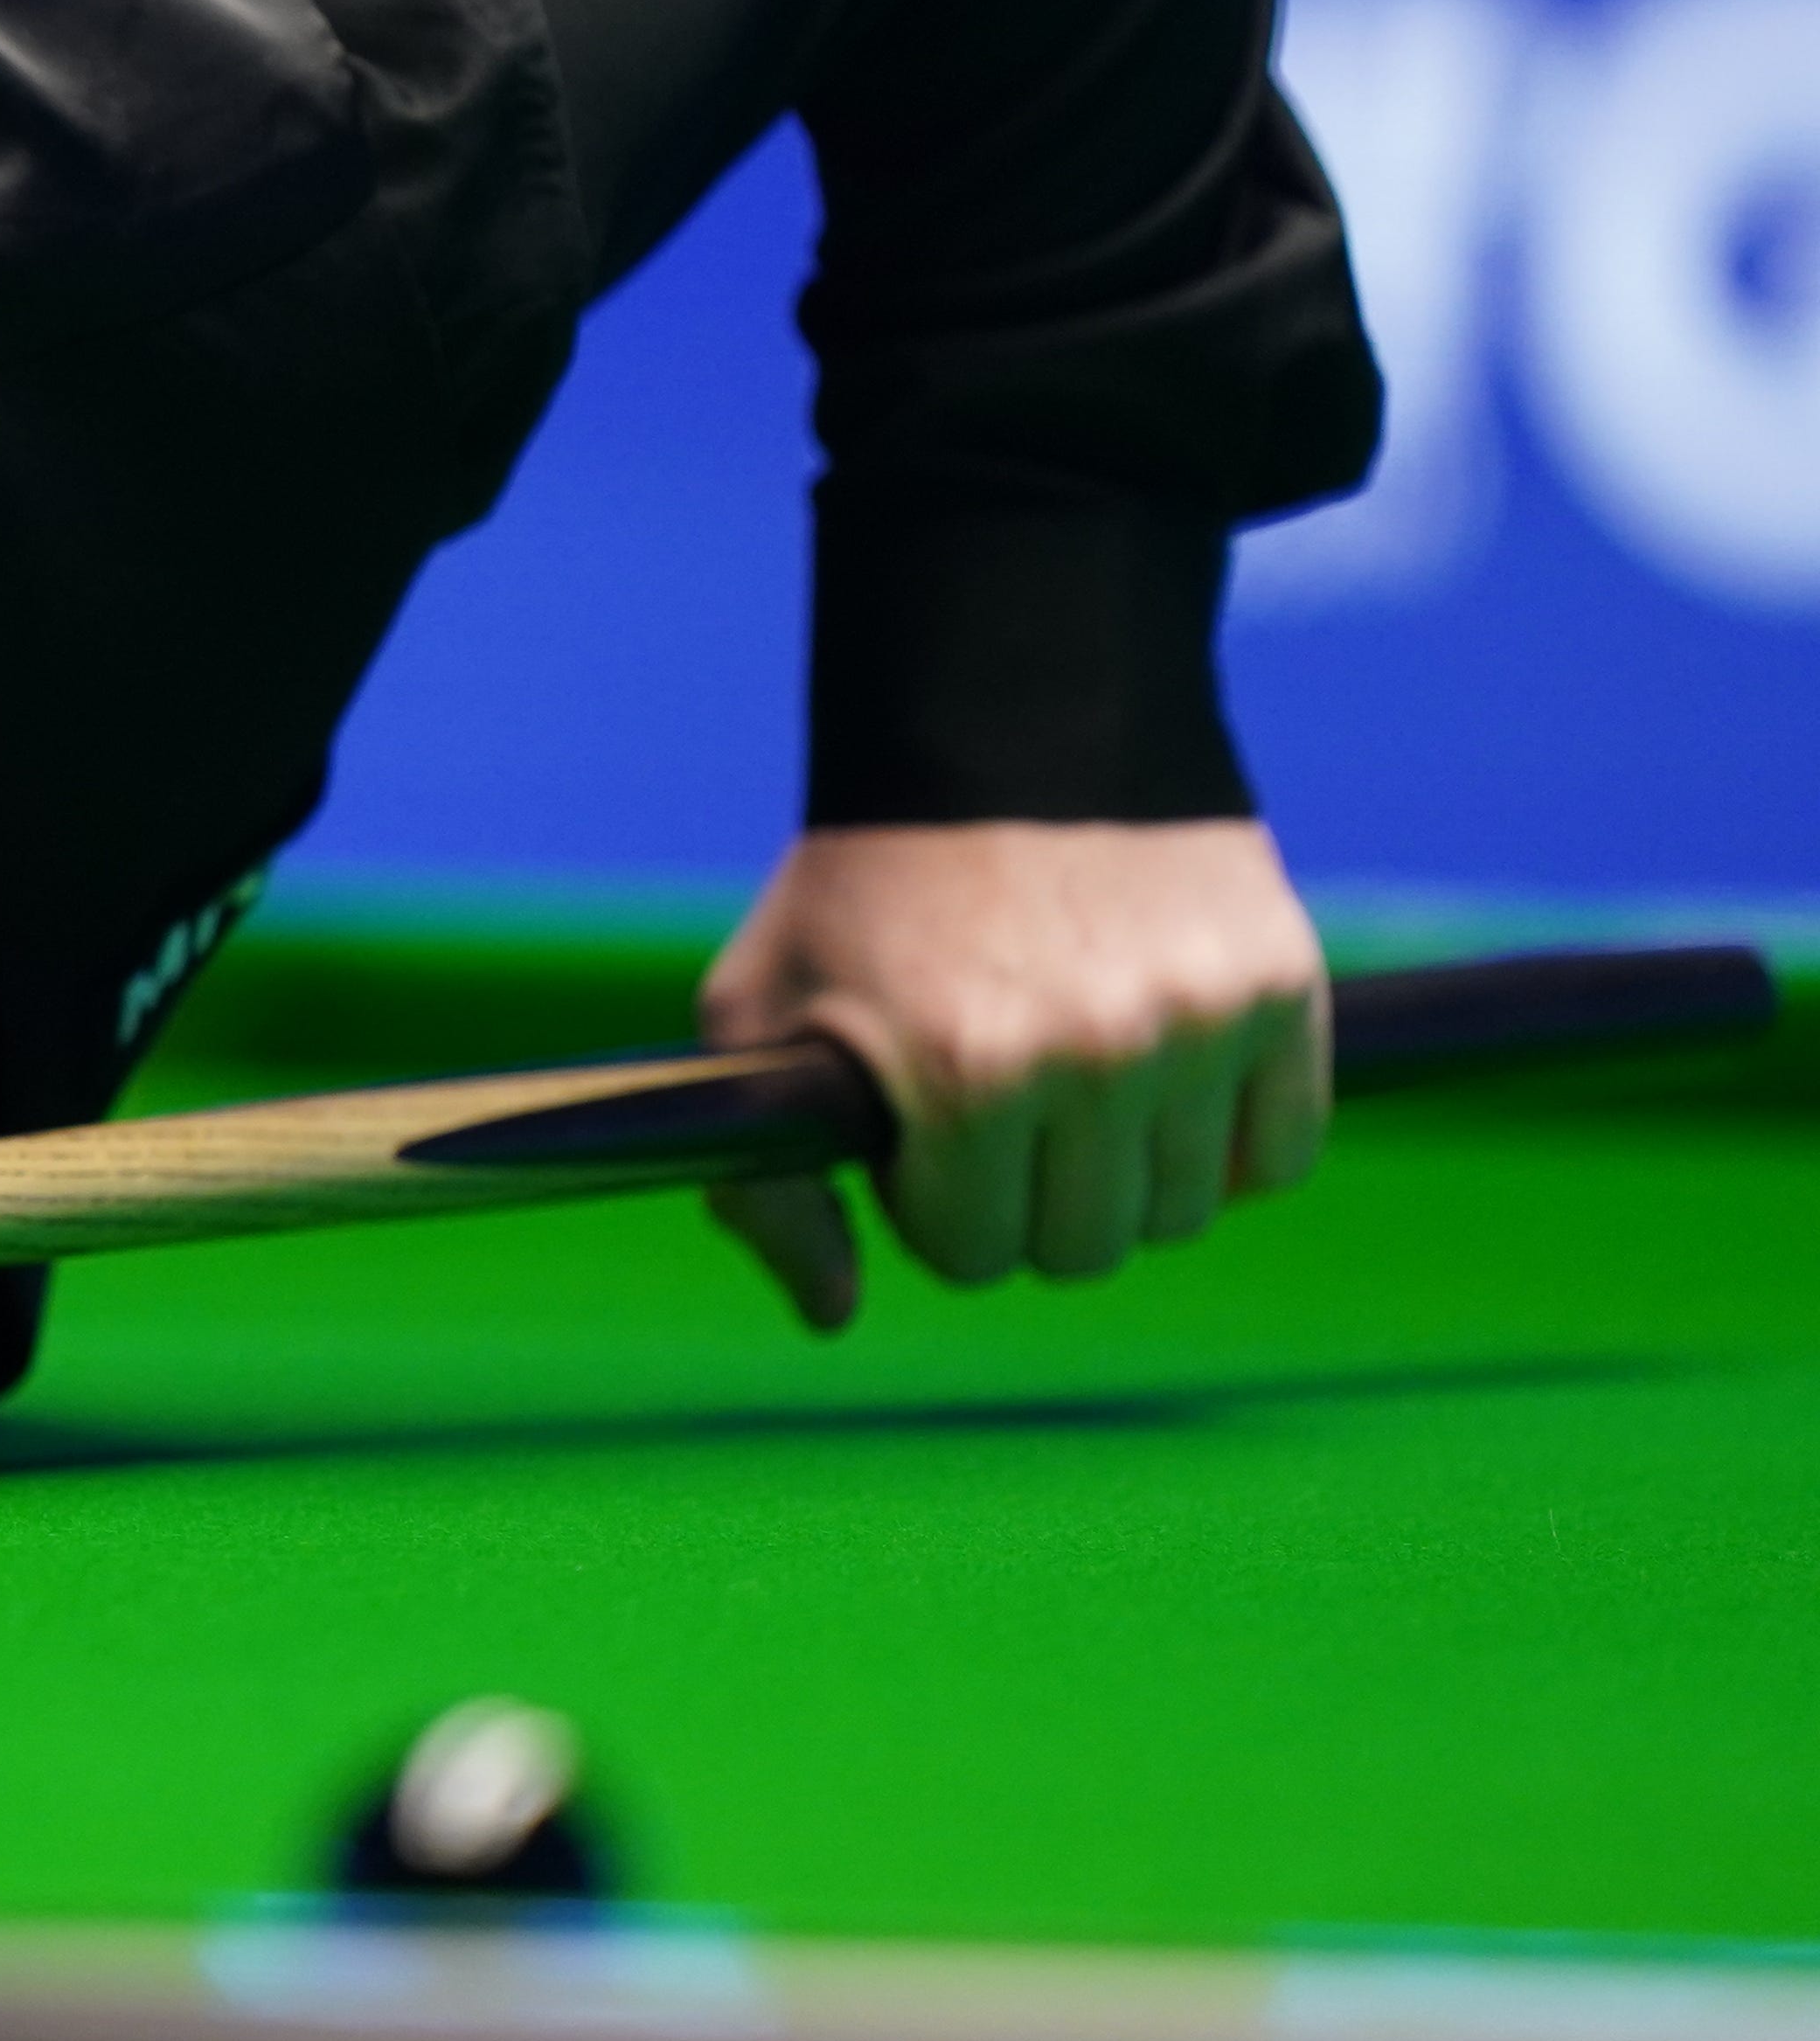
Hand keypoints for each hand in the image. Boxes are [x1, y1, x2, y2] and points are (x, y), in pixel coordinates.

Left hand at [696, 820, 1328, 1333]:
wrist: (1007, 722)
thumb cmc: (865, 885)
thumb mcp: (757, 1015)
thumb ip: (767, 1185)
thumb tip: (830, 1317)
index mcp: (963, 1073)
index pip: (973, 1255)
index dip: (938, 1204)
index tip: (927, 1135)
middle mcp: (1093, 1056)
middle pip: (1082, 1249)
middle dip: (1030, 1200)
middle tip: (1004, 1112)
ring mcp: (1198, 1022)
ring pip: (1182, 1214)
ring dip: (1127, 1173)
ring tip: (1078, 1080)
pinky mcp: (1282, 987)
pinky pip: (1278, 1155)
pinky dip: (1229, 1142)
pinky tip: (1167, 1078)